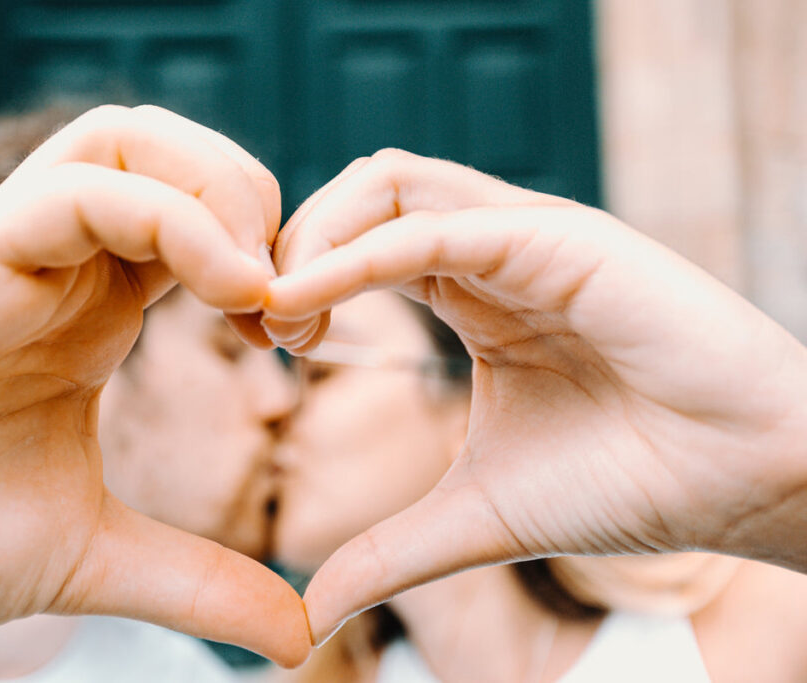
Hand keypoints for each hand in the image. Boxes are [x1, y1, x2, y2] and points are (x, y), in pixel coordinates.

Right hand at [0, 105, 307, 666]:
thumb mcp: (93, 559)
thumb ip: (199, 584)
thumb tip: (300, 638)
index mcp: (94, 314)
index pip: (202, 225)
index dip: (277, 264)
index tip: (306, 341)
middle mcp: (60, 269)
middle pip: (178, 156)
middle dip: (262, 207)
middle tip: (293, 304)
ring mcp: (14, 253)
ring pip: (132, 141)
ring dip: (224, 194)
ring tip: (259, 287)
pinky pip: (83, 190)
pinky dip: (176, 219)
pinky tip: (227, 288)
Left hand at [263, 149, 806, 643]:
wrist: (744, 482)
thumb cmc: (629, 483)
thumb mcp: (477, 515)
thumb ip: (391, 551)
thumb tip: (314, 616)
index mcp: (473, 290)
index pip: (356, 243)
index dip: (295, 282)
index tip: (261, 345)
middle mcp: (493, 248)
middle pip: (358, 198)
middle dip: (290, 248)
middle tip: (263, 326)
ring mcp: (526, 234)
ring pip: (387, 184)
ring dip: (314, 237)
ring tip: (283, 315)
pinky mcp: (560, 238)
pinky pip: (435, 224)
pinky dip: (357, 256)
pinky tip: (309, 304)